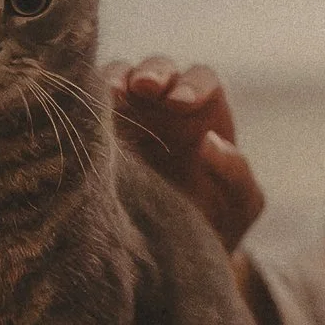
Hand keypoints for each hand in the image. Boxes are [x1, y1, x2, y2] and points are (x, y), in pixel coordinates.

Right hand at [101, 54, 265, 250]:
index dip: (193, 85)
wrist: (174, 254)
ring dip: (115, 78)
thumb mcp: (240, 205)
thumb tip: (210, 142)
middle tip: (145, 87)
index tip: (181, 103)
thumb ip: (237, 175)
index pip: (202, 80)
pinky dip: (86, 99)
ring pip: (120, 77)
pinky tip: (84, 111)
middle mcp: (165, 106)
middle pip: (159, 69)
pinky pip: (89, 104)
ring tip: (110, 93)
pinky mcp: (97, 131)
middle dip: (153, 72)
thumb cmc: (215, 223)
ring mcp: (129, 114)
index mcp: (205, 114)